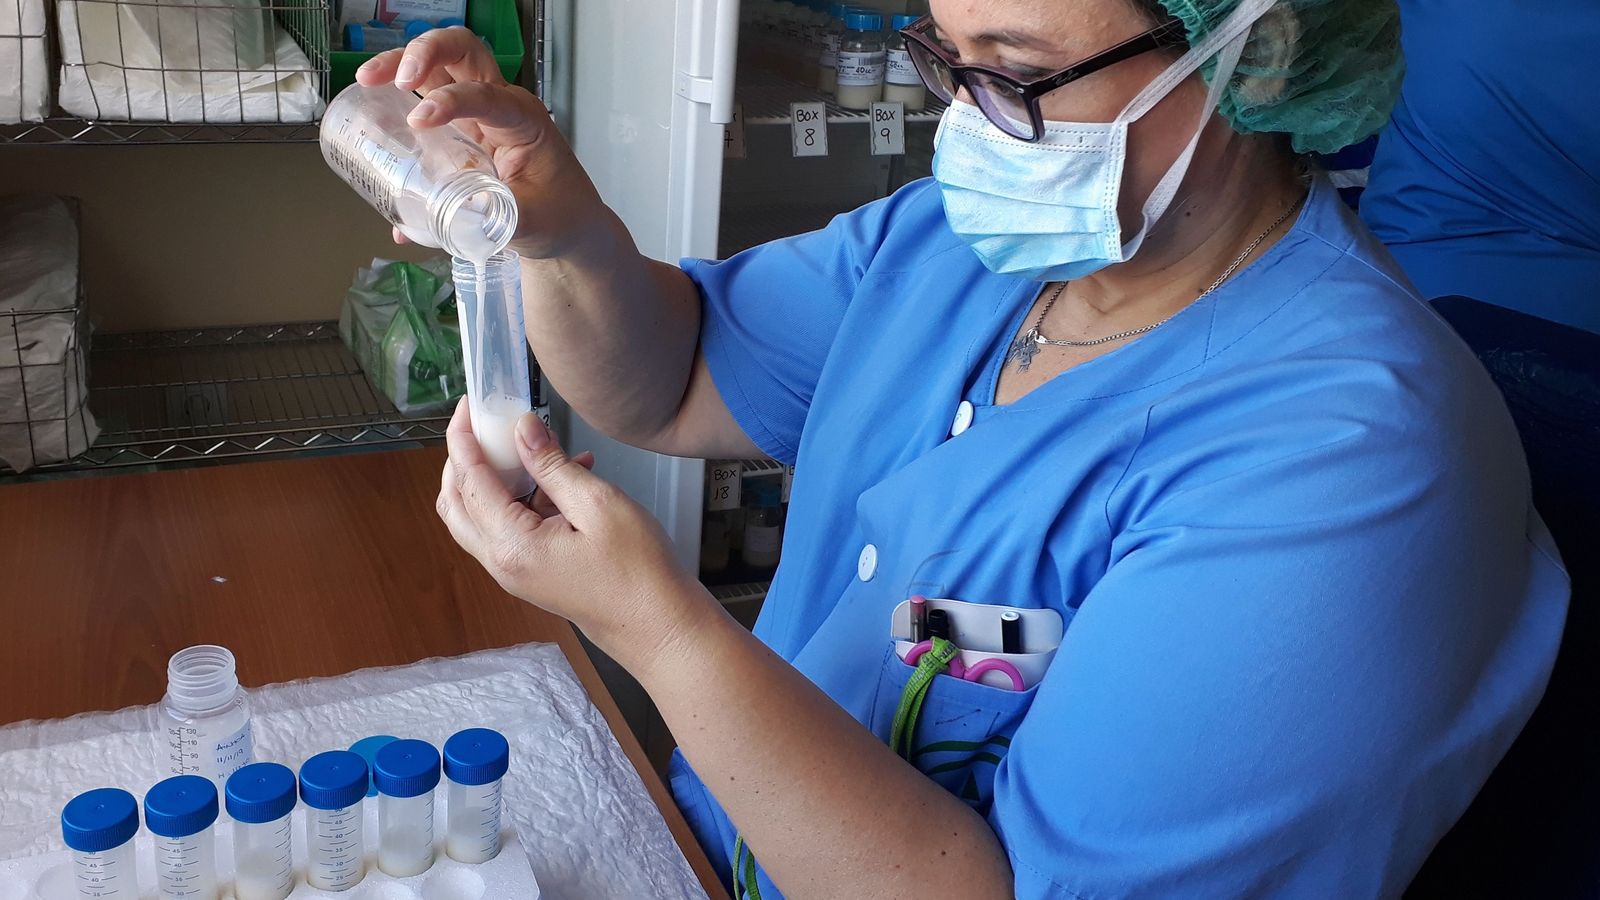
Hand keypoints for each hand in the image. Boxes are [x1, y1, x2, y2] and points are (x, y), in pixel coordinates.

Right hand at [355, 28, 607, 259]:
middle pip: (462, 51)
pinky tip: (370, 104)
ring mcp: (478, 113)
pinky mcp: (461, 127)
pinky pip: (429, 95)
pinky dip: (399, 94)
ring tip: (367, 79)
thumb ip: (492, 218)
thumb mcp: (531, 221)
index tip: (419, 119)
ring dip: (403, 62)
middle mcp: (500, 104)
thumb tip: (443, 222)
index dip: (451, 101)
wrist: (569, 225)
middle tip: (393, 77)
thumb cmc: (559, 216)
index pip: (485, 95)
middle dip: (425, 52)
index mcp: (524, 120)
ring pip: (440, 65)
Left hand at [435, 399, 714, 666]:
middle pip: (457, 503)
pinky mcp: (532, 574)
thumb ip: (553, 465)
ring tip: (525, 446)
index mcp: (512, 545)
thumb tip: (522, 430)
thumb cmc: (639, 572)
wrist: (659, 626)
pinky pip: (508, 529)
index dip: (465, 438)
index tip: (469, 405)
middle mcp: (503, 562)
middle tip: (480, 423)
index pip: (471, 481)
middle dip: (463, 459)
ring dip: (491, 479)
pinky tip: (563, 476)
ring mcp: (515, 572)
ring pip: (478, 517)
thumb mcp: (599, 504)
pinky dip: (520, 498)